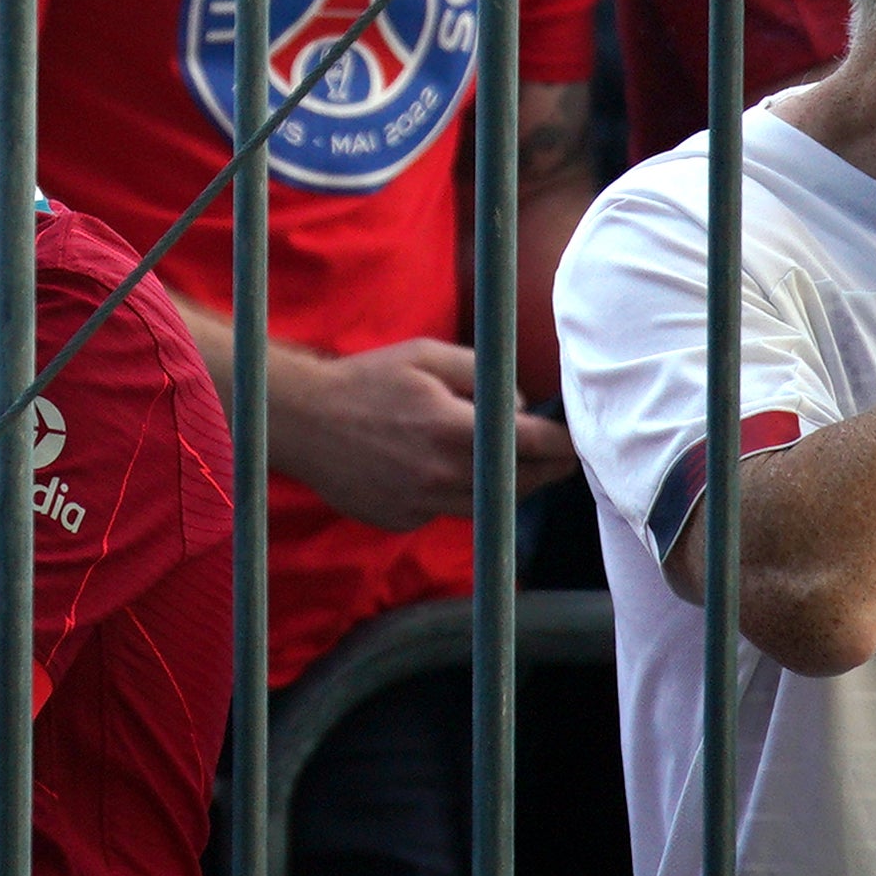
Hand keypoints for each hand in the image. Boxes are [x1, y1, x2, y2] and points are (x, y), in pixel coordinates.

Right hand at [271, 338, 575, 527]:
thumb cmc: (364, 379)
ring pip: (487, 506)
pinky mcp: (401, 520)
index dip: (564, 444)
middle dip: (546, 470)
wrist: (299, 420)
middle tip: (560, 458)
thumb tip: (519, 406)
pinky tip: (436, 470)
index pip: (532, 445)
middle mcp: (441, 475)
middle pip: (519, 484)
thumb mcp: (427, 356)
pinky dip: (455, 495)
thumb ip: (483, 375)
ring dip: (506, 487)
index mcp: (453, 430)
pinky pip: (445, 511)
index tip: (577, 440)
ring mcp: (420, 504)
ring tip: (511, 465)